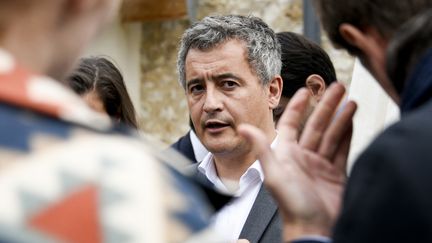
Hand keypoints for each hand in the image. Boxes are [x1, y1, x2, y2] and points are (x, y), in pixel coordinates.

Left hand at [238, 83, 355, 240]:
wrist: (313, 229)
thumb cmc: (291, 205)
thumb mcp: (274, 174)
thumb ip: (262, 149)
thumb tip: (243, 128)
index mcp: (287, 154)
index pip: (291, 123)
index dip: (298, 106)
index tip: (305, 90)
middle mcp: (303, 157)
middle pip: (316, 125)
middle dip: (327, 105)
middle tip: (337, 87)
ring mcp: (320, 165)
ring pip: (332, 134)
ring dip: (341, 117)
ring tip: (350, 100)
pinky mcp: (335, 174)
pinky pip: (342, 149)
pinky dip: (348, 134)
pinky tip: (352, 120)